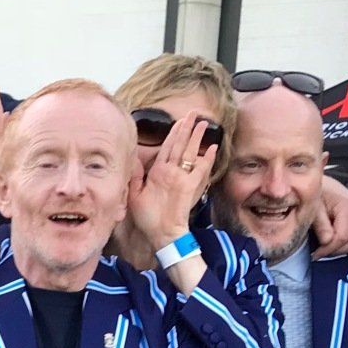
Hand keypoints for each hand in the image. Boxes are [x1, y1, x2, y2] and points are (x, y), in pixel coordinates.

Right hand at [127, 113, 216, 247]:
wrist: (166, 233)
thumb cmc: (149, 218)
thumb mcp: (134, 197)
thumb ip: (135, 177)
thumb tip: (134, 160)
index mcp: (157, 172)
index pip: (167, 147)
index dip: (174, 132)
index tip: (180, 120)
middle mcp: (171, 171)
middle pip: (181, 145)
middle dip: (187, 128)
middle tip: (194, 113)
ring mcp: (184, 178)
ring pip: (191, 152)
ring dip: (198, 137)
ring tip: (204, 123)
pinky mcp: (193, 186)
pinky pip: (202, 168)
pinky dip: (208, 158)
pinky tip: (212, 148)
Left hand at [310, 177, 347, 256]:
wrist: (325, 186)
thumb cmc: (318, 194)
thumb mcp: (313, 207)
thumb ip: (320, 224)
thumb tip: (326, 241)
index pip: (342, 238)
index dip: (327, 249)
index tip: (314, 254)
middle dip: (335, 250)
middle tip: (319, 250)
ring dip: (341, 248)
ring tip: (325, 244)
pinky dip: (346, 244)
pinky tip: (333, 240)